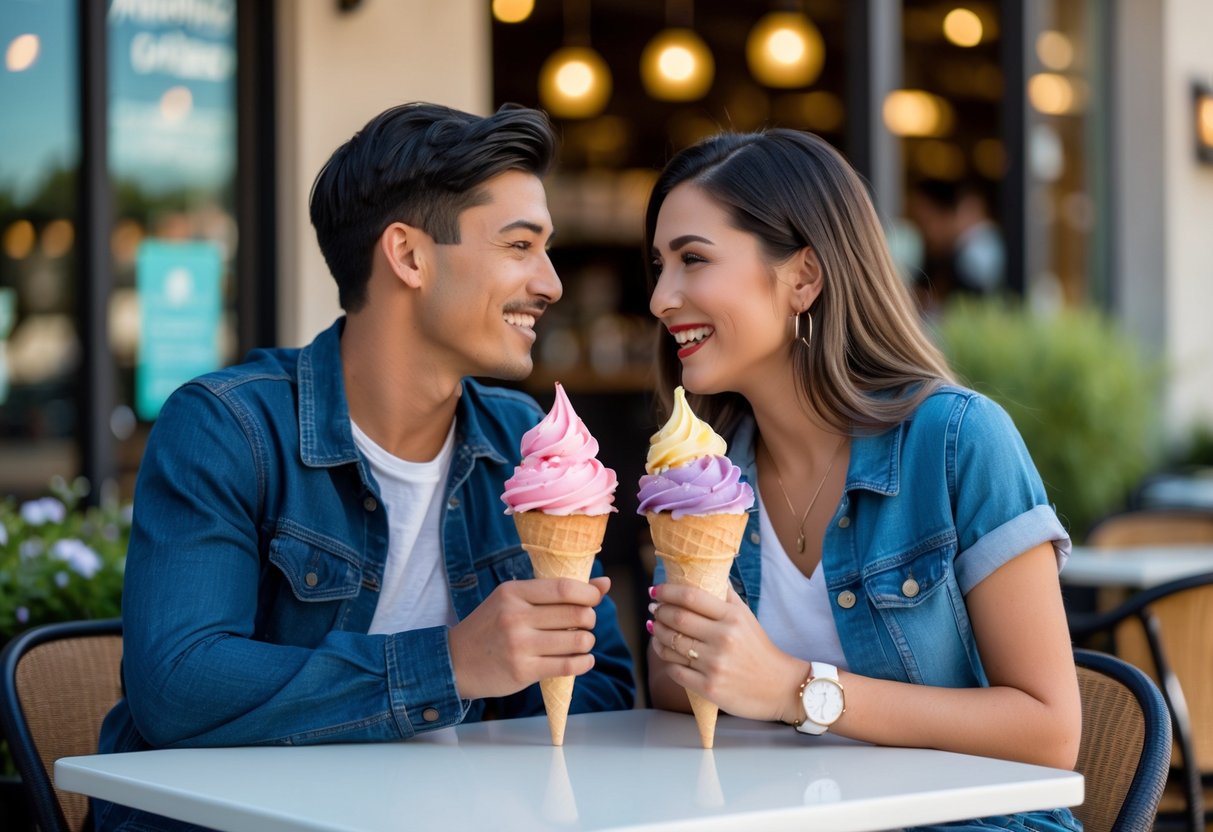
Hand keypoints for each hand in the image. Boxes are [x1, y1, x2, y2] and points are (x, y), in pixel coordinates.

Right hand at [449, 576, 609, 699]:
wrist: (455, 661)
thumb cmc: (491, 626)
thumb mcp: (514, 599)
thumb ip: (556, 591)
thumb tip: (605, 583)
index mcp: (513, 593)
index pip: (564, 588)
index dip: (589, 593)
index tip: (594, 598)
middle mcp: (515, 617)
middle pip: (576, 614)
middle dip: (589, 619)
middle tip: (584, 623)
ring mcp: (519, 646)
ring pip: (576, 641)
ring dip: (587, 642)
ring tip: (580, 642)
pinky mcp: (522, 672)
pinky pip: (568, 666)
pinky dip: (584, 663)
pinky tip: (583, 659)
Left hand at [649, 583, 806, 722]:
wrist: (780, 687)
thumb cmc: (759, 649)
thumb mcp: (747, 617)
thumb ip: (726, 596)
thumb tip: (706, 572)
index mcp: (732, 618)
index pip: (691, 597)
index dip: (667, 591)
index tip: (656, 590)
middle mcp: (723, 639)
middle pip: (676, 619)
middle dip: (659, 612)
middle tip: (654, 609)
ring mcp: (715, 664)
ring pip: (671, 645)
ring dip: (657, 635)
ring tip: (656, 628)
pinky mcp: (708, 688)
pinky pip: (674, 670)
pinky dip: (665, 659)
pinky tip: (665, 652)